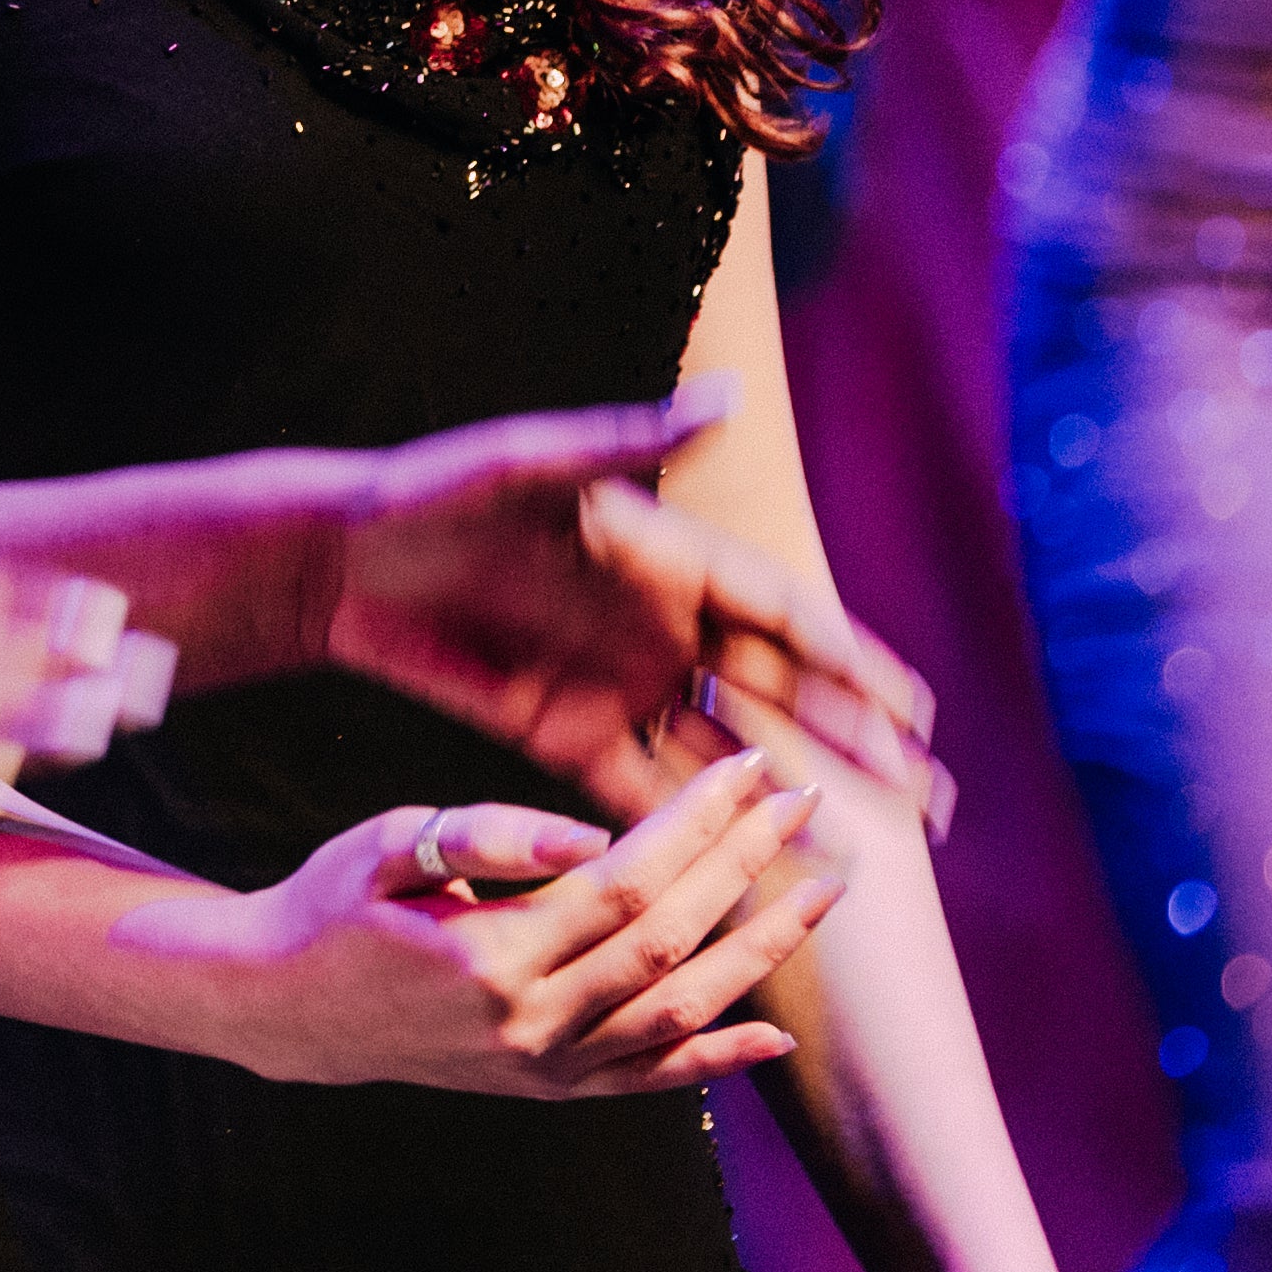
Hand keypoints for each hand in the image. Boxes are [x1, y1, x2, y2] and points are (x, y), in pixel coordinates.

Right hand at [118, 750, 832, 1095]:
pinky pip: (649, 1081)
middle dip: (746, 865)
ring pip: (678, 1012)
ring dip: (759, 953)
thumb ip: (485, 836)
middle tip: (801, 805)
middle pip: (670, 939)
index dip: (697, 824)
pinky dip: (715, 1061)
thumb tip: (585, 836)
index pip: (626, 880)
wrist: (283, 1009)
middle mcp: (529, 1024)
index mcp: (490, 954)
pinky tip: (773, 1034)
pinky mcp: (548, 1090)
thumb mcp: (387, 845)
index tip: (749, 770)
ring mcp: (543, 1068)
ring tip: (819, 895)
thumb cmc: (333, 905)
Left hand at [319, 395, 943, 828]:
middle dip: (854, 745)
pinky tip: (747, 876)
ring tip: (866, 853)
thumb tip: (730, 396)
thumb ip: (634, 442)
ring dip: (792, 801)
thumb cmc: (439, 491)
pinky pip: (644, 791)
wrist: (342, 557)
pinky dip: (696, 832)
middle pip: (778, 693)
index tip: (919, 714)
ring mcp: (617, 683)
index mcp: (667, 557)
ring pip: (726, 752)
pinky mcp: (564, 732)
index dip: (853, 664)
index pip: (784, 615)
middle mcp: (658, 624)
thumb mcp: (535, 466)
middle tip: (930, 803)